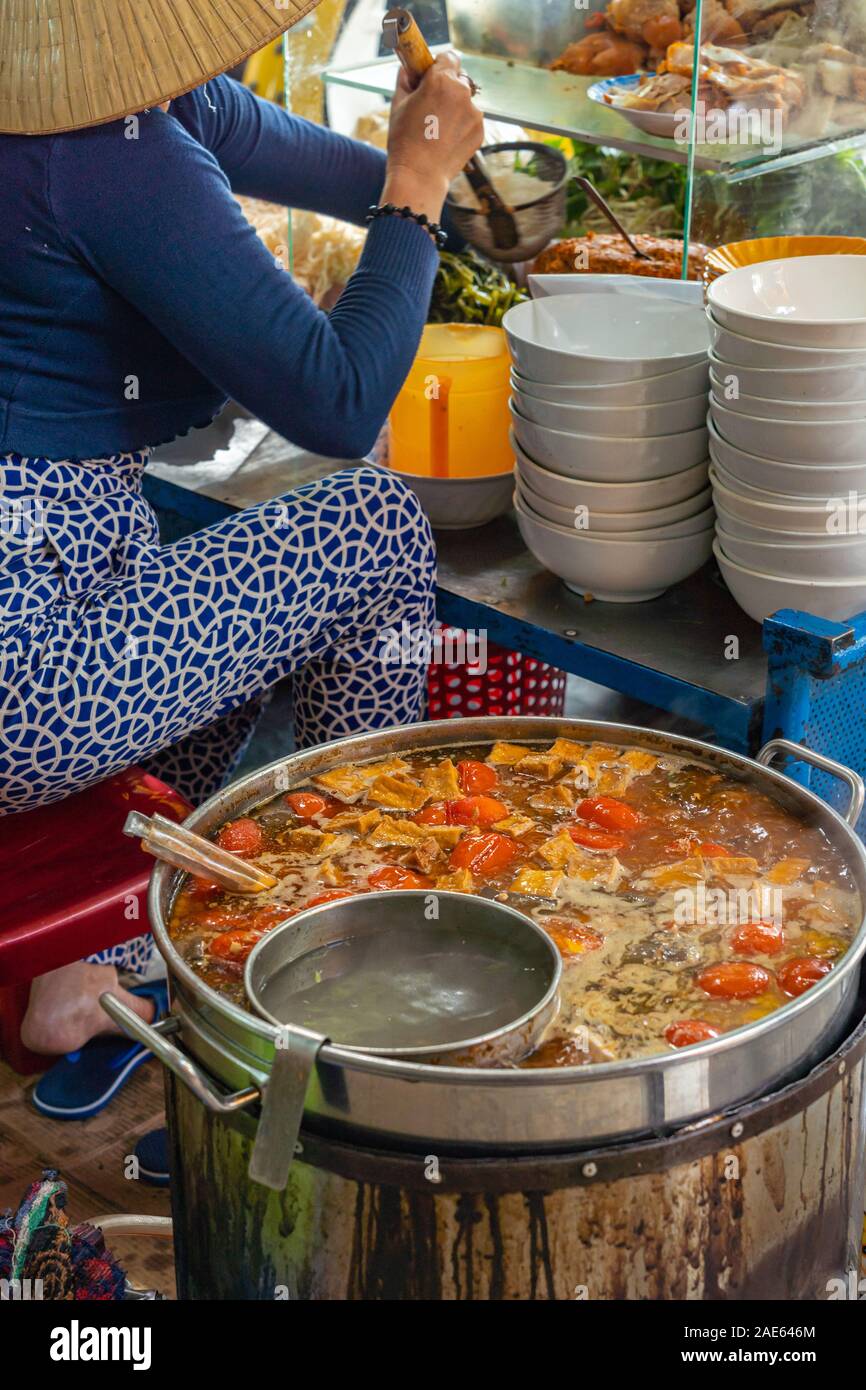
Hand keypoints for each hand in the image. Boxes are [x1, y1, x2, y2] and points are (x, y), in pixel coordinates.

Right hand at [383, 51, 483, 223]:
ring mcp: (474, 112)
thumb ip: (405, 80)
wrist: (419, 176)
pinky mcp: (480, 130)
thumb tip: (408, 69)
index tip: (431, 76)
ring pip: (466, 101)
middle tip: (432, 106)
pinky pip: (471, 120)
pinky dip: (461, 125)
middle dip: (448, 87)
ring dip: (455, 108)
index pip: (448, 57)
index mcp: (441, 79)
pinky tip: (446, 139)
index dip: (439, 66)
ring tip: (438, 129)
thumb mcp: (397, 104)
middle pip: (459, 78)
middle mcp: (462, 92)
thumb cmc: (404, 141)